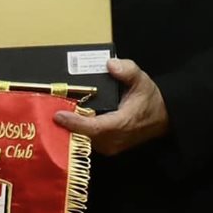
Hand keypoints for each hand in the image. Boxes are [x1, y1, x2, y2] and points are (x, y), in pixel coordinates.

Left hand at [53, 58, 168, 155]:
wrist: (163, 117)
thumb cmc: (150, 99)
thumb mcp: (141, 79)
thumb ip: (127, 70)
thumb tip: (110, 64)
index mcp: (122, 124)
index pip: (94, 128)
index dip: (75, 123)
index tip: (58, 115)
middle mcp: (115, 139)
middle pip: (84, 136)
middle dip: (66, 125)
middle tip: (49, 110)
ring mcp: (111, 146)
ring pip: (84, 141)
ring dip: (70, 129)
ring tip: (55, 113)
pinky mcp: (108, 147)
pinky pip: (88, 142)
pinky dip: (77, 132)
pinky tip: (68, 119)